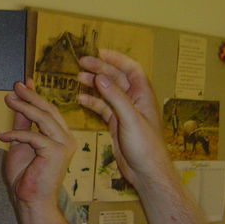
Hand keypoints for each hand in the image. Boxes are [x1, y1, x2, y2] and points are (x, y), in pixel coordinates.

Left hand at [0, 80, 76, 208]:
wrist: (30, 200)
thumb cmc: (25, 175)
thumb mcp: (20, 143)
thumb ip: (21, 123)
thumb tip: (17, 101)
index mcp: (61, 135)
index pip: (49, 110)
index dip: (36, 95)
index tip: (24, 82)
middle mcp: (67, 138)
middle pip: (48, 110)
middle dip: (31, 96)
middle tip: (16, 85)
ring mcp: (64, 145)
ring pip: (43, 119)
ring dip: (24, 107)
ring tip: (8, 99)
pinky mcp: (57, 152)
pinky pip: (34, 136)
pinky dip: (16, 134)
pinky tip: (2, 136)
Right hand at [77, 49, 170, 185]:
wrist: (146, 171)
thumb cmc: (145, 146)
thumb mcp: (130, 119)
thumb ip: (116, 98)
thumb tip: (101, 78)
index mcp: (143, 96)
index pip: (131, 70)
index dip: (117, 59)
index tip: (100, 53)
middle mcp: (134, 101)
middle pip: (117, 78)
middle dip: (100, 69)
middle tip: (82, 62)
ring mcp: (125, 112)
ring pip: (108, 92)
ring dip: (94, 84)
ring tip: (78, 77)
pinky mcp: (117, 124)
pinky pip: (103, 108)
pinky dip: (92, 102)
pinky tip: (80, 99)